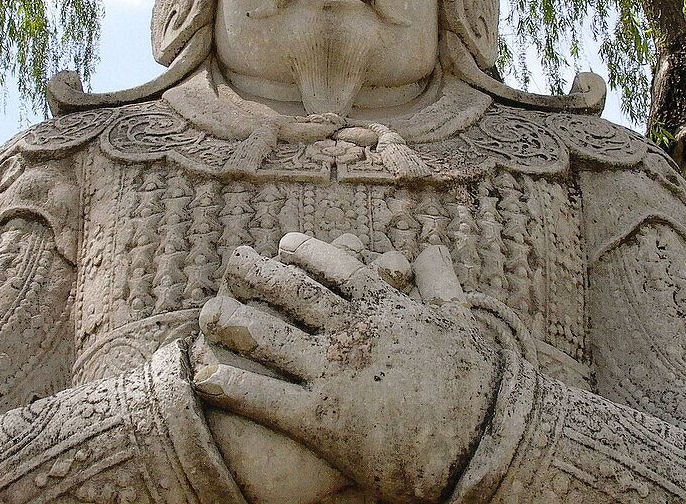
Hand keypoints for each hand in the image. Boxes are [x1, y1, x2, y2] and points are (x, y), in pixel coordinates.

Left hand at [192, 233, 500, 503]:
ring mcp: (332, 375)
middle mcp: (351, 333)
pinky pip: (266, 399)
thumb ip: (441, 282)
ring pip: (271, 339)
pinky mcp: (321, 421)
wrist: (480, 442)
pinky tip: (205, 377)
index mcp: (383, 307)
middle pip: (293, 294)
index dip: (304, 253)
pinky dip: (232, 385)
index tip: (281, 242)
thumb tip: (429, 249)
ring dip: (234, 321)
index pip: (335, 269)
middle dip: (258, 274)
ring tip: (208, 309)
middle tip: (232, 260)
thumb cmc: (475, 384)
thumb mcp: (461, 322)